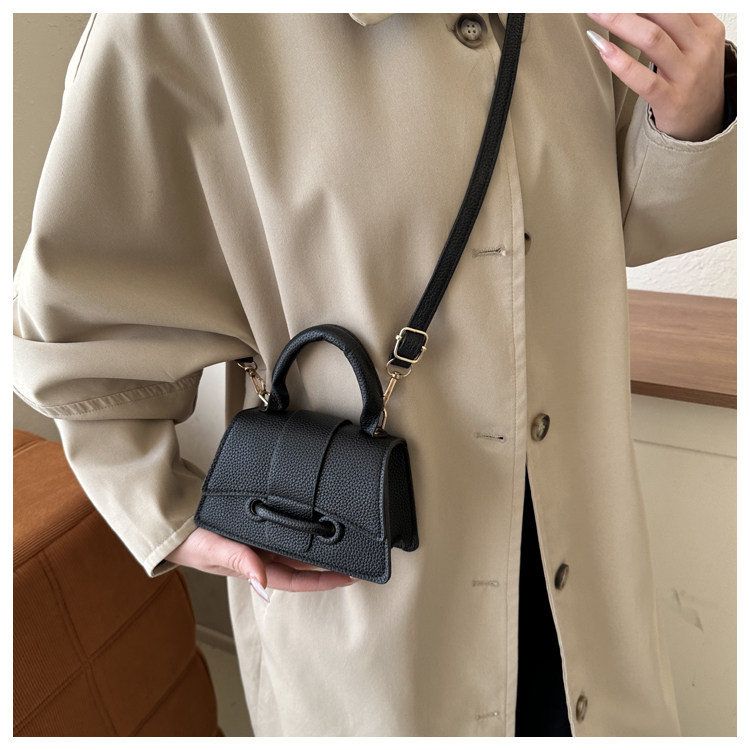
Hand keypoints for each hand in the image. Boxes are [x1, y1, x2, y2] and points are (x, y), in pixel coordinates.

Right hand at [166, 527, 355, 601]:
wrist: (173, 522)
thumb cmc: (189, 542)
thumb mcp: (214, 551)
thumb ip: (239, 561)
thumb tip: (262, 580)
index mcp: (254, 568)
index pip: (296, 578)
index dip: (323, 579)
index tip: (349, 576)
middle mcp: (260, 556)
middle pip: (302, 562)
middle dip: (328, 562)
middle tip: (357, 555)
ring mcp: (259, 541)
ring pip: (295, 545)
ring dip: (317, 544)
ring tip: (343, 537)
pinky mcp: (255, 525)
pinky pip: (282, 527)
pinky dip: (299, 524)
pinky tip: (313, 517)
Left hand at [586, 13, 725, 140]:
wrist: (704, 123)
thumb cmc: (692, 80)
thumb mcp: (694, 45)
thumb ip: (672, 25)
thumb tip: (636, 12)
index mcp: (707, 29)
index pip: (676, 4)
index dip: (646, 0)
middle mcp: (700, 48)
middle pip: (663, 14)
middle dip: (628, 5)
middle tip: (602, 2)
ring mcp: (687, 75)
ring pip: (652, 39)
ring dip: (620, 22)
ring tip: (597, 13)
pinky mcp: (671, 100)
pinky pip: (643, 79)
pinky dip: (620, 62)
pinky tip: (602, 49)